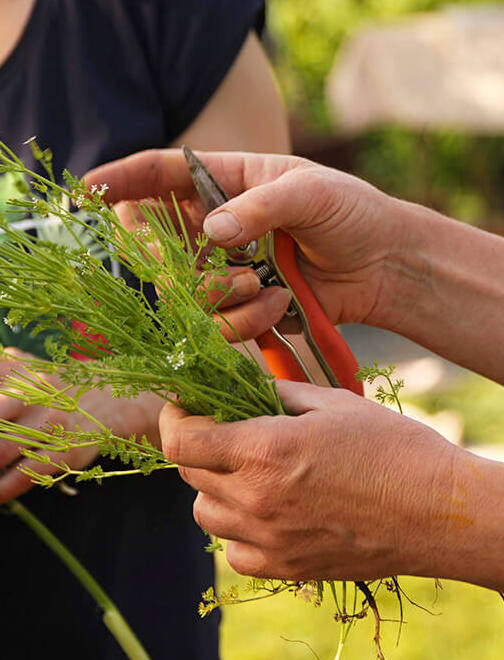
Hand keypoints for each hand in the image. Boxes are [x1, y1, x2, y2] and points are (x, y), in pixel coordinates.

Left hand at [0, 348, 163, 502]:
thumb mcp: (37, 367)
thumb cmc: (70, 386)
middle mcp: (34, 391)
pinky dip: (3, 489)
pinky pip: (26, 475)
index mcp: (19, 371)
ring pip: (0, 449)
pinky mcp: (68, 449)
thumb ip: (8, 367)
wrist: (125, 398)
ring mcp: (52, 421)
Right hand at [84, 150, 394, 332]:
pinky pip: (215, 326)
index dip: (122, 178)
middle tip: (217, 260)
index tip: (88, 188)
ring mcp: (225, 271)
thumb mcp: (311, 192)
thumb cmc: (352, 212)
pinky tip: (277, 306)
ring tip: (263, 286)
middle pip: (155, 245)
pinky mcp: (241, 308)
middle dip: (171, 260)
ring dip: (218, 296)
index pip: (160, 174)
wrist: (384, 265)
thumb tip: (210, 232)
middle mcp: (215, 228)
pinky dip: (242, 321)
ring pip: (183, 295)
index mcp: (226, 181)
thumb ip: (258, 206)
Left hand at [159, 379, 456, 581]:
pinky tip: (265, 509)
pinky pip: (234, 550)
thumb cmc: (391, 447)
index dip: (173, 418)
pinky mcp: (286, 568)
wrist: (438, 510)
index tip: (184, 407)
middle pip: (188, 474)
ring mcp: (269, 541)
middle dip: (197, 447)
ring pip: (204, 513)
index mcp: (263, 451)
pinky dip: (236, 528)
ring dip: (213, 488)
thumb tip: (245, 389)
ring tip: (247, 471)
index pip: (180, 441)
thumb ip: (277, 393)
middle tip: (225, 432)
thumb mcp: (331, 401)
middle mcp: (256, 500)